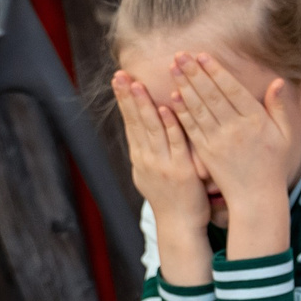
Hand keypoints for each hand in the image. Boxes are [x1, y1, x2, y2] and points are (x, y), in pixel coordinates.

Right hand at [112, 71, 208, 238]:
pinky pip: (175, 143)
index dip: (124, 100)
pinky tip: (166, 108)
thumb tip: (142, 130)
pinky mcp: (181, 170)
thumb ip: (149, 150)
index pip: (130, 122)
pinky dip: (170, 125)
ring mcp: (163, 164)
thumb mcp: (152, 173)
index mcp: (140, 157)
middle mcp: (147, 159)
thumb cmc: (171, 199)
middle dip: (128, 97)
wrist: (180, 226)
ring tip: (138, 84)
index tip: (119, 78)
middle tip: (121, 75)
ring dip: (144, 106)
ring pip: (152, 129)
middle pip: (136, 122)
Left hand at [167, 51, 300, 254]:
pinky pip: (192, 129)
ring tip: (173, 68)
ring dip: (184, 87)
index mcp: (255, 121)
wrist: (257, 198)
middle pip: (212, 95)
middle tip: (180, 55)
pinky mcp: (206, 154)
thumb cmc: (274, 165)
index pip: (232, 90)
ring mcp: (219, 142)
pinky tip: (172, 97)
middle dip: (195, 73)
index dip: (216, 71)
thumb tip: (277, 82)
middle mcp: (236, 129)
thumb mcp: (286, 136)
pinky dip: (182, 112)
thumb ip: (280, 108)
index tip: (203, 55)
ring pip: (199, 109)